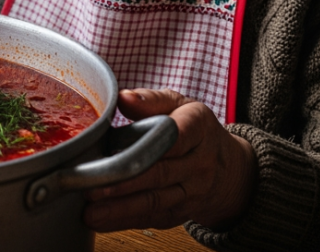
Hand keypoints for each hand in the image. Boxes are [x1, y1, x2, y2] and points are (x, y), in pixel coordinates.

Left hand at [84, 89, 256, 231]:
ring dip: (121, 209)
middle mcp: (200, 162)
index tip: (117, 152)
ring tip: (92, 212)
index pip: (175, 138)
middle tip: (92, 188)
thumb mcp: (179, 104)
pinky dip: (127, 221)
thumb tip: (123, 97)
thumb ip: (151, 100)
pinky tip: (104, 221)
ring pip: (156, 202)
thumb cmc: (195, 129)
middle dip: (124, 183)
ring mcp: (193, 191)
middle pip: (160, 174)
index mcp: (198, 128)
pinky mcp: (182, 211)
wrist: (227, 167)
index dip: (147, 146)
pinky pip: (155, 218)